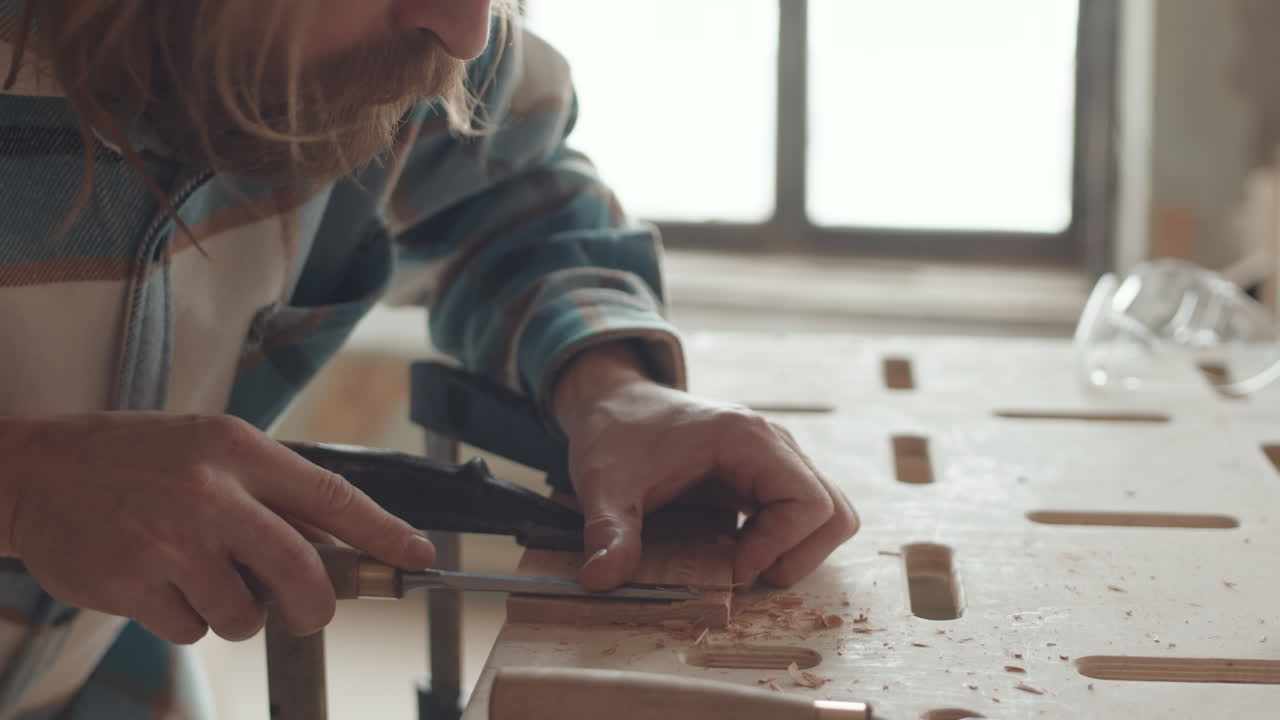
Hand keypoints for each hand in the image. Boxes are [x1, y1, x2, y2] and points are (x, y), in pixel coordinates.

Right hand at [0, 412, 433, 643]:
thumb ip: (271, 493)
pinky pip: (192, 631)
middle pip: (301, 571)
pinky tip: (161, 584)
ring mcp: (168, 541)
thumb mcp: (210, 448)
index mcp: (236, 448)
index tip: (419, 555)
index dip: (382, 532)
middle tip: (308, 611)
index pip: (330, 494)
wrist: (34, 472)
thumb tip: (340, 547)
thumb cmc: (136, 459)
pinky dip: (188, 621)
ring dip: (238, 612)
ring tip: (203, 576)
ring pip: (245, 614)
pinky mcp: (132, 585)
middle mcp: (208, 493)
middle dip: (316, 604)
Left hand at [553, 345, 858, 590]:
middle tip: (741, 571)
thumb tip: (600, 578)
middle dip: (796, 556)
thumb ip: (609, 531)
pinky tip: (742, 547)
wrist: (615, 402)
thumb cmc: (615, 434)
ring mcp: (778, 456)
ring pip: (831, 512)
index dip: (780, 547)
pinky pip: (809, 511)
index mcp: (746, 438)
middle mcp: (775, 442)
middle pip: (833, 511)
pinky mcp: (771, 471)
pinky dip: (789, 540)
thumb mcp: (604, 484)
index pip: (809, 502)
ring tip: (746, 562)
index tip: (732, 570)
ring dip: (799, 550)